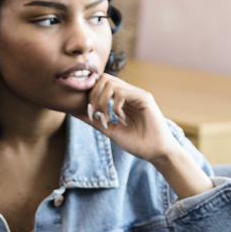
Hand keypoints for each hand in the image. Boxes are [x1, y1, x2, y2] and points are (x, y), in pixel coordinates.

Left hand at [78, 74, 212, 197]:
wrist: (156, 153)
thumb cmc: (136, 143)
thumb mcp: (110, 130)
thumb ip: (94, 120)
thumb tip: (74, 111)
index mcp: (122, 99)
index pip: (101, 83)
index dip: (91, 94)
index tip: (90, 112)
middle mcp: (130, 93)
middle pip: (104, 78)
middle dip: (94, 95)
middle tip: (95, 113)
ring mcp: (137, 94)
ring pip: (111, 83)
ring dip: (102, 101)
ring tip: (106, 118)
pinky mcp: (145, 98)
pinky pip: (122, 92)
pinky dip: (115, 106)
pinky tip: (120, 119)